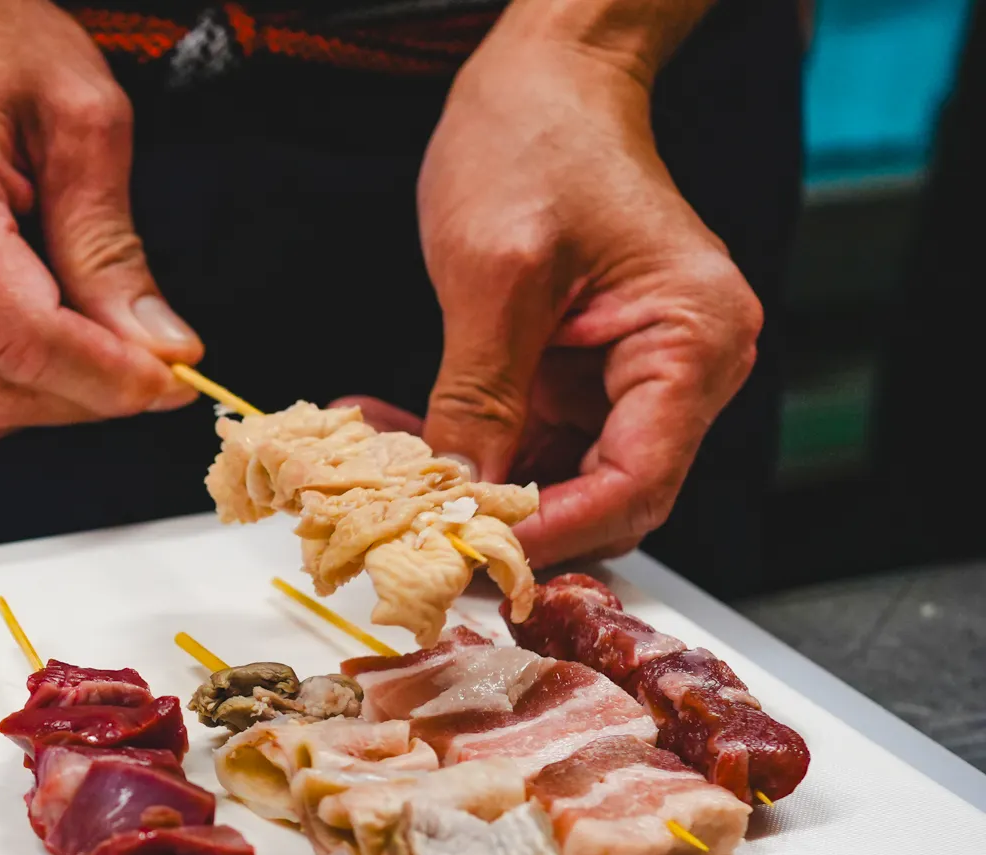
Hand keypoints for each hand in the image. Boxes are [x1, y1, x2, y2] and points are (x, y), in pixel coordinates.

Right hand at [0, 0, 200, 439]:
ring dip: (54, 395)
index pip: (20, 338)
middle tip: (156, 364)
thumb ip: (113, 241)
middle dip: (88, 395)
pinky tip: (50, 330)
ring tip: (107, 345)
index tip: (173, 378)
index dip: (105, 377)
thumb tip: (160, 346)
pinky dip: (11, 376)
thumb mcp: (81, 114)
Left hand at [411, 16, 761, 565]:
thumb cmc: (539, 141)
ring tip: (382, 480)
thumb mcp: (497, 276)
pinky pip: (524, 437)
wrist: (543, 79)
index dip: (555, 530)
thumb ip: (479, 397)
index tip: (477, 553)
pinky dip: (462, 447)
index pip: (637, 482)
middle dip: (509, 522)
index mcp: (694, 342)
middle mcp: (679, 369)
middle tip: (421, 541)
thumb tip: (457, 497)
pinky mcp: (578, 373)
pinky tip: (391, 438)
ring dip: (469, 487)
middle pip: (604, 496)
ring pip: (554, 476)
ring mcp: (627, 376)